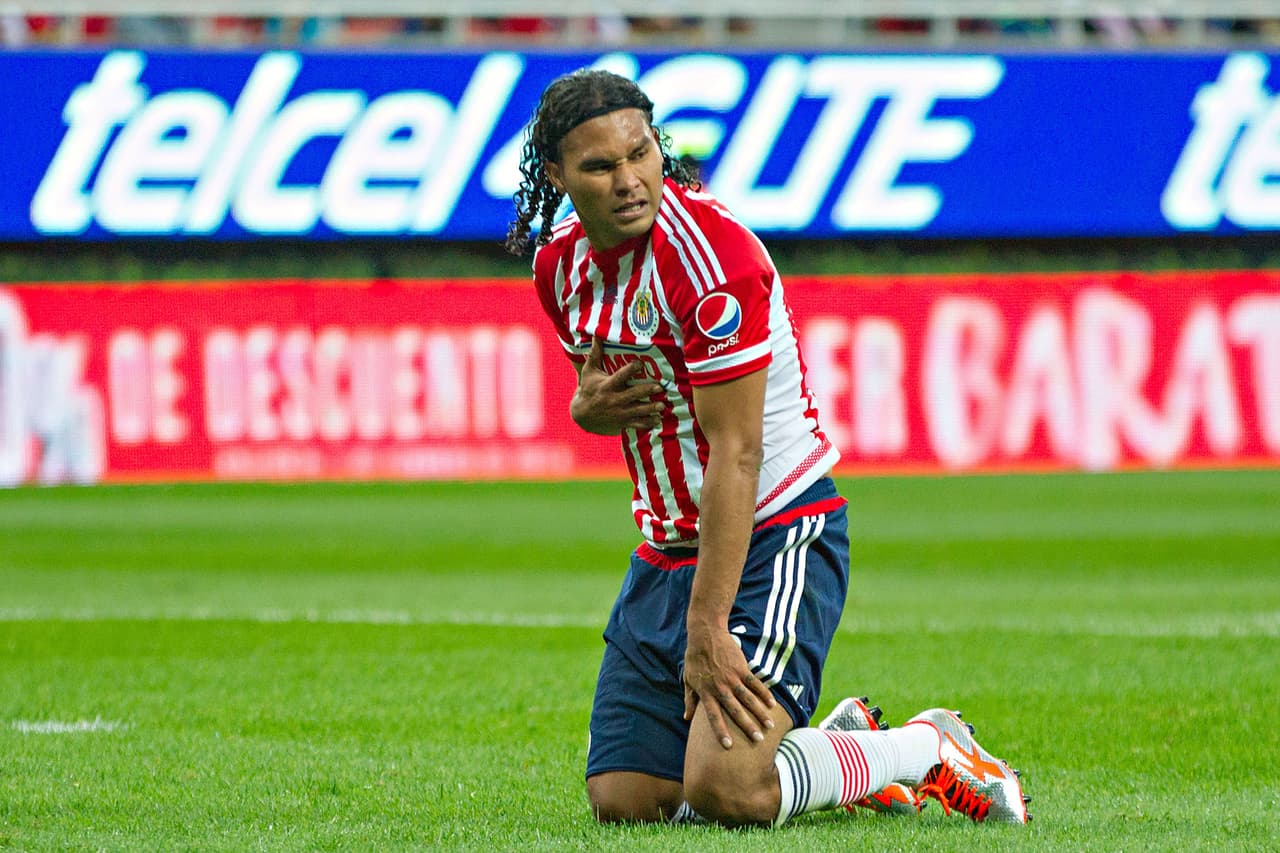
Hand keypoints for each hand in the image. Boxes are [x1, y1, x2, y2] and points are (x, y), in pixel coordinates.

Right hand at [570, 337, 664, 434]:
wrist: (582, 414)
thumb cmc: (588, 388)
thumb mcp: (589, 371)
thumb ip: (595, 353)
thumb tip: (596, 334)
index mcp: (608, 385)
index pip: (620, 376)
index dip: (630, 370)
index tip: (641, 363)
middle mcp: (614, 399)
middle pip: (633, 394)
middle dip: (646, 391)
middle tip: (659, 387)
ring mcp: (619, 412)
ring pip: (637, 411)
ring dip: (650, 409)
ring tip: (662, 406)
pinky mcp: (623, 422)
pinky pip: (637, 424)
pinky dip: (648, 423)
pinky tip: (658, 420)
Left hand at [683, 620, 776, 749]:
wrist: (705, 635)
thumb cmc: (695, 658)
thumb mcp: (688, 680)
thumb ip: (689, 700)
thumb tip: (686, 718)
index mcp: (706, 692)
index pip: (713, 716)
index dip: (720, 731)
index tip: (728, 745)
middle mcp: (720, 688)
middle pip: (735, 711)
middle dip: (747, 727)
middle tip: (758, 740)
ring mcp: (732, 678)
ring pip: (748, 699)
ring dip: (760, 713)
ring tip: (769, 726)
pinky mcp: (741, 668)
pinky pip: (755, 683)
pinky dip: (764, 693)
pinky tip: (772, 704)